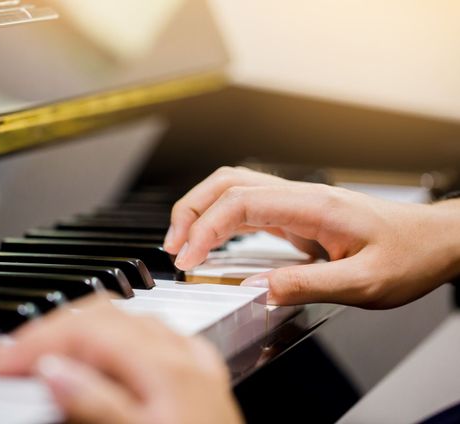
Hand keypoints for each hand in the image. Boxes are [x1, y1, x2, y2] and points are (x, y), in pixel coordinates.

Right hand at [0, 295, 242, 423]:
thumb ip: (97, 405)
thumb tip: (53, 370)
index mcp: (165, 367)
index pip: (87, 332)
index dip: (39, 341)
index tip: (2, 361)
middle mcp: (181, 355)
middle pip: (105, 316)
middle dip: (54, 329)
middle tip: (15, 355)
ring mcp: (193, 363)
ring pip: (130, 321)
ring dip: (83, 330)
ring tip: (50, 351)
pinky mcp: (201, 376)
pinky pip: (157, 336)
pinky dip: (121, 335)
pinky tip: (113, 346)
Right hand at [164, 166, 459, 307]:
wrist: (433, 241)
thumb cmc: (407, 255)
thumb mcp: (365, 283)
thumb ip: (309, 285)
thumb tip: (260, 289)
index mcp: (314, 206)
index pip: (242, 202)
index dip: (206, 227)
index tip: (188, 257)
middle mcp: (300, 196)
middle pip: (228, 182)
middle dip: (191, 209)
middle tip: (172, 245)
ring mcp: (296, 202)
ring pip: (233, 189)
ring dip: (201, 210)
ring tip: (182, 241)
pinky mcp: (296, 214)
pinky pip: (247, 206)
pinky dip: (220, 220)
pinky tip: (210, 240)